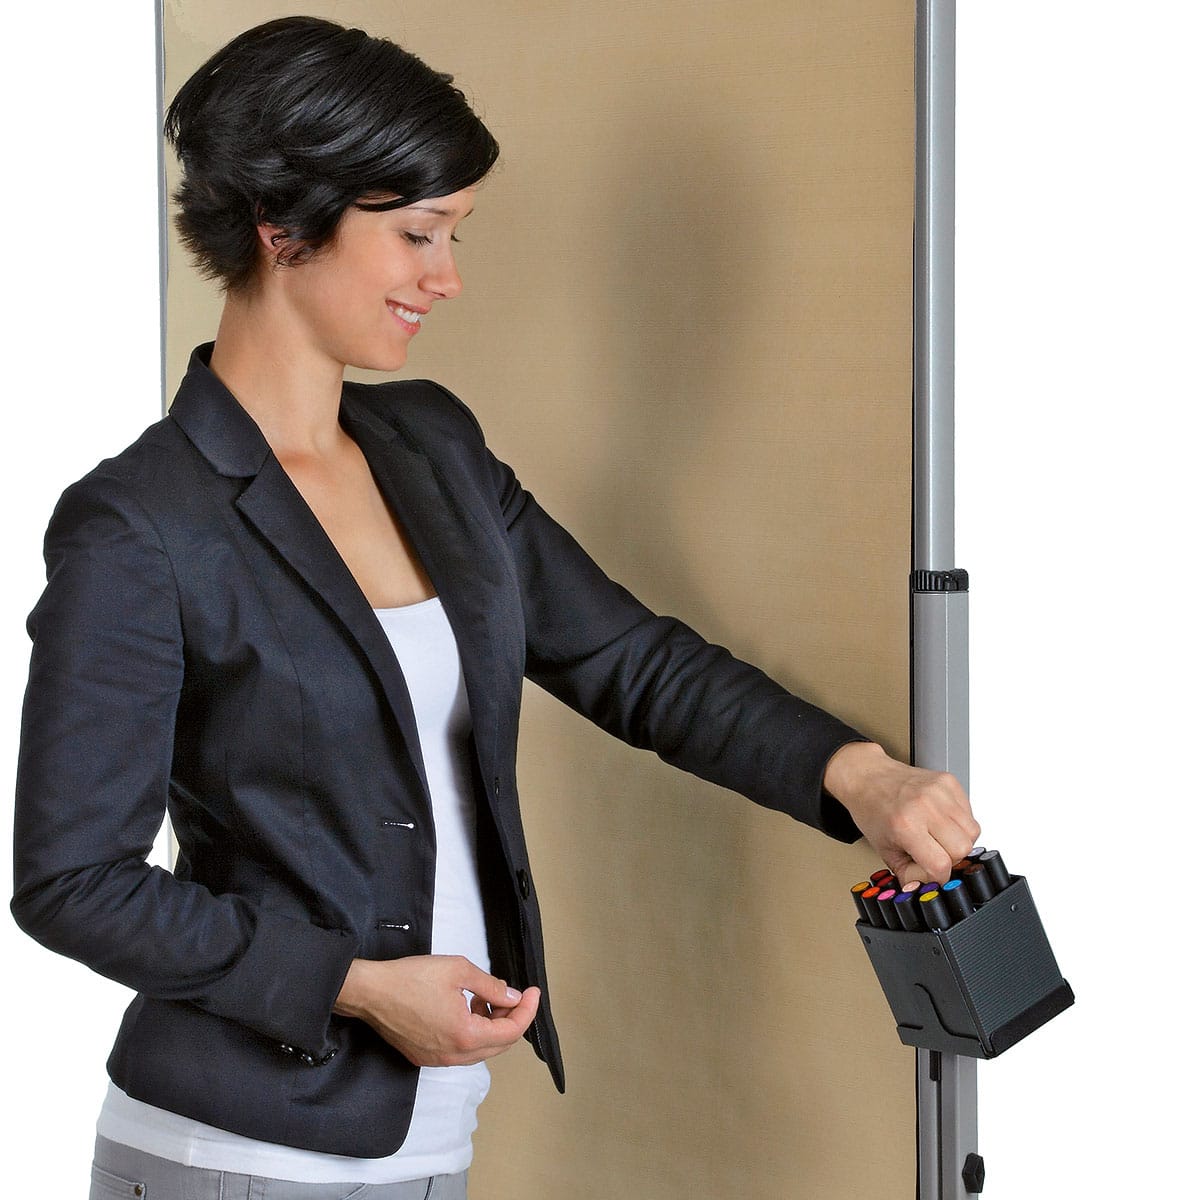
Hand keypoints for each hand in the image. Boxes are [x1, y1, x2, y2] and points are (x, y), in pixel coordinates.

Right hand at [333, 954, 540, 1066]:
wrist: (370, 992)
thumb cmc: (411, 978)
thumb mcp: (458, 970)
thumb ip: (491, 985)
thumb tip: (512, 996)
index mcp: (465, 1036)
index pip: (511, 1032)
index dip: (527, 1011)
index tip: (533, 992)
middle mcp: (453, 1055)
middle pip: (498, 1045)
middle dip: (512, 1019)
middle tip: (516, 994)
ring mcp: (437, 1059)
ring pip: (479, 1049)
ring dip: (491, 1025)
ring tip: (486, 996)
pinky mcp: (424, 1056)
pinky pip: (460, 1050)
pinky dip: (472, 1032)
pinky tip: (465, 1007)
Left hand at [823, 742, 978, 884]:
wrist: (867, 777)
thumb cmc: (872, 809)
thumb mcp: (884, 850)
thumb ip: (908, 875)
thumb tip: (925, 889)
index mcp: (905, 824)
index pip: (941, 864)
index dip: (938, 876)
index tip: (931, 873)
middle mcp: (925, 805)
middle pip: (963, 848)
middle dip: (951, 858)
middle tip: (933, 851)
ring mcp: (939, 791)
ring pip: (972, 831)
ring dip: (959, 840)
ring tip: (937, 835)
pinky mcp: (949, 781)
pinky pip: (969, 812)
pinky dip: (959, 821)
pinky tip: (940, 820)